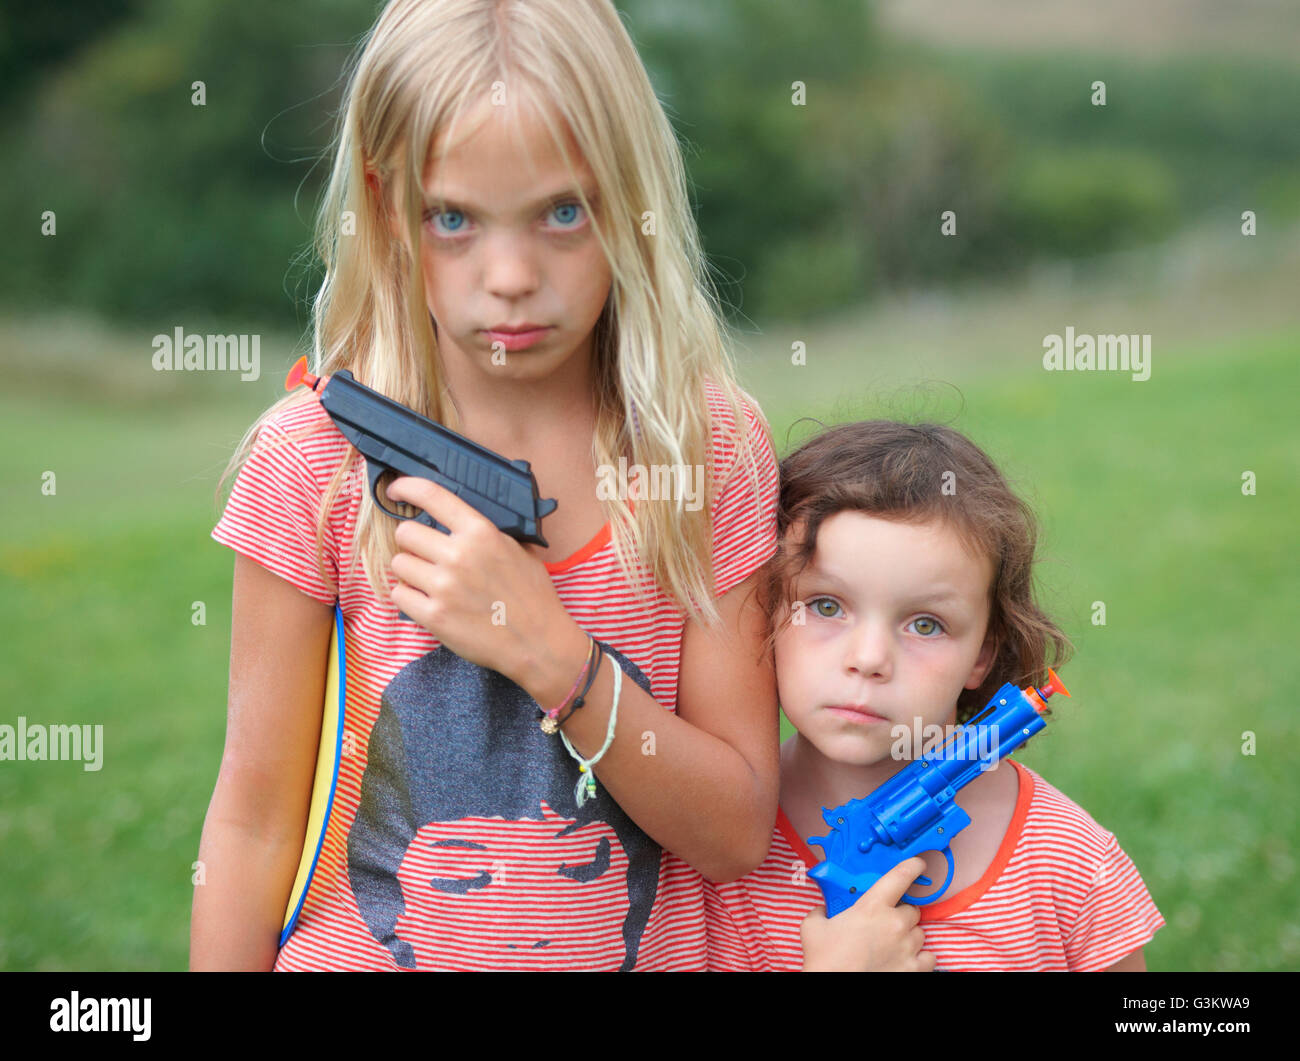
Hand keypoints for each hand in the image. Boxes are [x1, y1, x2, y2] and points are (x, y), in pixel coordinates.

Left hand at [384, 476, 576, 685]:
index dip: (406, 487)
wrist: (538, 643)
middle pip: (405, 533)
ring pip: (399, 563)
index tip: (396, 490)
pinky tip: (427, 600)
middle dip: (413, 542)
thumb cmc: (533, 597)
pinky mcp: (434, 616)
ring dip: (410, 571)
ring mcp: (444, 587)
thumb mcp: (520, 550)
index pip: (432, 495)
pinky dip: (409, 597)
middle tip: (426, 554)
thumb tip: (462, 520)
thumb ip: (488, 533)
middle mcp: (459, 555)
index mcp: (481, 533)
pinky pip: (399, 594)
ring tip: (430, 581)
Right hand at [800, 857, 937, 971]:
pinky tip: (908, 959)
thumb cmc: (825, 960)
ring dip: (909, 935)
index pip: (900, 876)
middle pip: (912, 909)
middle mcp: (895, 924)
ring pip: (920, 932)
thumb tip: (822, 910)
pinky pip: (929, 957)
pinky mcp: (914, 969)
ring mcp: (907, 947)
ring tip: (894, 943)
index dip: (912, 866)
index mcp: (872, 907)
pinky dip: (921, 957)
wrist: (833, 986)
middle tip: (887, 922)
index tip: (918, 864)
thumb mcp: (813, 927)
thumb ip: (820, 912)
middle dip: (901, 913)